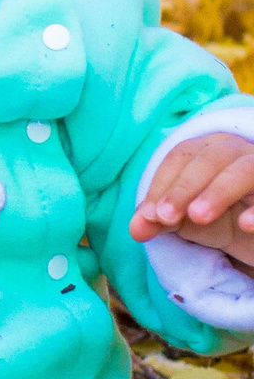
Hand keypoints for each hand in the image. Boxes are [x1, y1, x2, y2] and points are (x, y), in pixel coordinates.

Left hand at [130, 133, 253, 267]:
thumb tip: (136, 229)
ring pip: (245, 169)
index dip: (162, 184)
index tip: (149, 215)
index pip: (181, 156)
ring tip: (198, 216)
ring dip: (219, 191)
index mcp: (210, 149)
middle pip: (210, 159)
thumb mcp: (187, 220)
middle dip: (184, 187)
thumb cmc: (221, 218)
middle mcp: (240, 152)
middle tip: (165, 218)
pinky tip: (247, 225)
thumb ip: (160, 221)